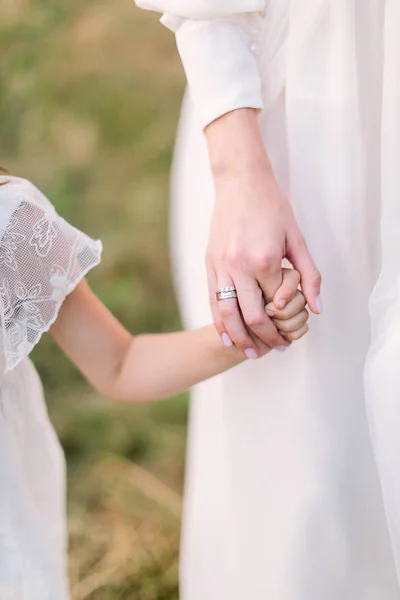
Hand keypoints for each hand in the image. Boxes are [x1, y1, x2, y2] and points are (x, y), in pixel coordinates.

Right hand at [205, 109, 320, 356]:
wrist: (240, 183)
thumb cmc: (273, 207)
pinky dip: (219, 322)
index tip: (291, 338)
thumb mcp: (298, 238)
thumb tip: (316, 308)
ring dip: (240, 338)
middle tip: (275, 350)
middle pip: (251, 317)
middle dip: (265, 339)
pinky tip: (227, 336)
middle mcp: (240, 267)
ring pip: (227, 314)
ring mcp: (221, 266)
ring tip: (250, 353)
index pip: (275, 306)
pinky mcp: (209, 264)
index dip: (284, 326)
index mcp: (265, 260)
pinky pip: (212, 300)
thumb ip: (309, 275)